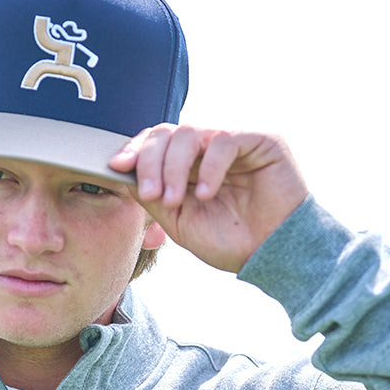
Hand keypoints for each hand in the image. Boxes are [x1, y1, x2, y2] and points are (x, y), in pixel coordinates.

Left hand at [110, 125, 308, 272]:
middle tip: (150, 194)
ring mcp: (234, 142)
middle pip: (167, 133)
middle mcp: (209, 148)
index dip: (135, 150)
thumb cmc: (229, 241)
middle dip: (150, 162)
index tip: (117, 167)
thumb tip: (124, 172)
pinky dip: (209, 167)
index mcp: (189, 164)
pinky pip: (224, 140)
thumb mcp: (179, 221)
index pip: (156, 142)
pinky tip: (206, 193)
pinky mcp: (261, 140)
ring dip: (174, 168)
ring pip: (190, 134)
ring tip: (173, 199)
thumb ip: (153, 196)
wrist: (271, 255)